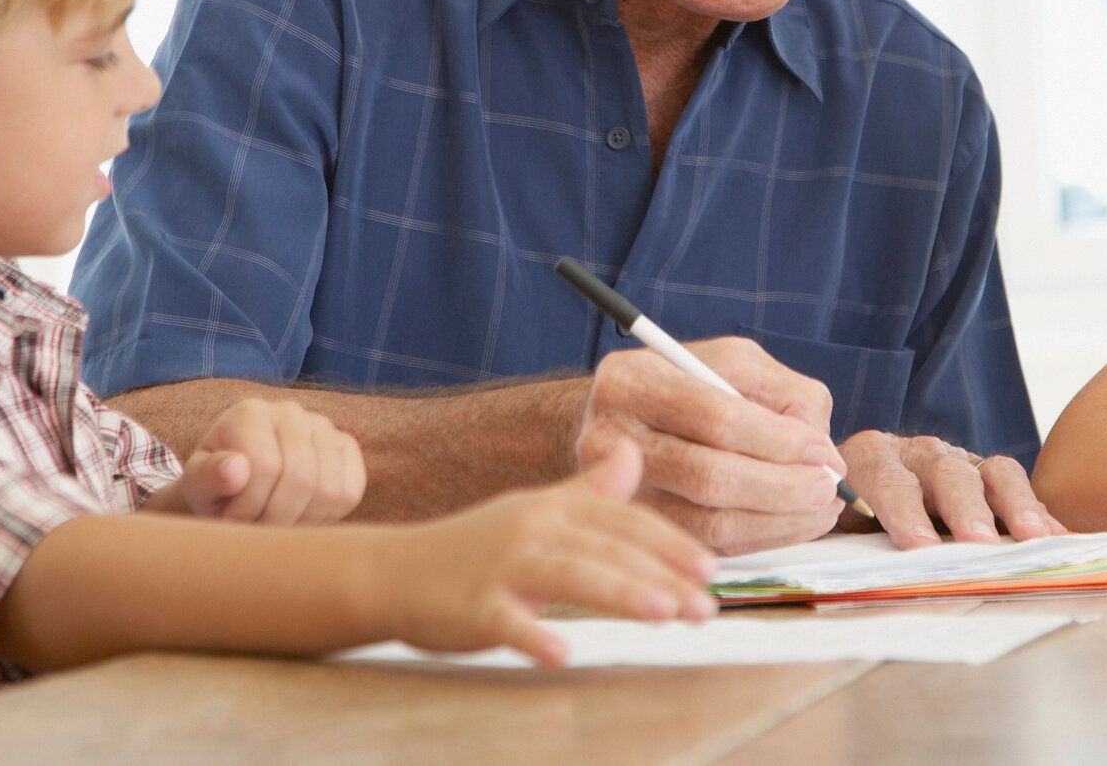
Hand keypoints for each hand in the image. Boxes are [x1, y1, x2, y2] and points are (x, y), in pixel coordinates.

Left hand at [142, 396, 365, 524]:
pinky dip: (326, 517)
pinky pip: (350, 492)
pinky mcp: (347, 448)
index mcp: (250, 413)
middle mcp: (291, 412)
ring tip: (274, 526)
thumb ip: (208, 476)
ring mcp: (324, 427)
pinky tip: (299, 517)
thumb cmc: (215, 486)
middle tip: (256, 534)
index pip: (265, 466)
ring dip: (300, 522)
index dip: (249, 508)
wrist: (237, 484)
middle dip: (277, 519)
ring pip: (329, 489)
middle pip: (302, 478)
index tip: (231, 525)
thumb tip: (236, 470)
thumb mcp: (198, 484)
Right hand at [379, 442, 716, 665]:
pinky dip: (532, 635)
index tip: (712, 570)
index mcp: (552, 508)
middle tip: (705, 606)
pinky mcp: (471, 606)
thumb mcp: (534, 511)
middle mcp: (532, 529)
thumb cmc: (474, 547)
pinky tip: (562, 653)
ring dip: (619, 591)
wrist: (394, 572)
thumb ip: (587, 492)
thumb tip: (633, 453)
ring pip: (569, 575)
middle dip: (662, 575)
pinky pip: (505, 621)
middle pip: (608, 548)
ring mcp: (500, 567)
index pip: (623, 521)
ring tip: (664, 613)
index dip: (670, 543)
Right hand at [575, 337, 845, 554]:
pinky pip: (709, 548)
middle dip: (782, 487)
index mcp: (632, 382)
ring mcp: (617, 495)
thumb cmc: (689, 385)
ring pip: (708, 523)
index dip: (778, 440)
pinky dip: (761, 539)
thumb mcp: (737, 366)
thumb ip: (788, 398)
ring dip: (779, 522)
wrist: (623, 419)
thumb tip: (826, 457)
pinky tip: (792, 523)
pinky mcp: (639, 534)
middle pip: (708, 477)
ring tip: (820, 508)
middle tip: (828, 487)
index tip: (821, 450)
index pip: (716, 418)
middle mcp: (609, 439)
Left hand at [838, 432, 1066, 548]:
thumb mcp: (823, 519)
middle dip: (964, 508)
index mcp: (869, 457)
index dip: (904, 512)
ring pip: (991, 473)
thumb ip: (827, 531)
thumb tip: (828, 567)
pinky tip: (1061, 540)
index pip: (887, 480)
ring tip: (1034, 538)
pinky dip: (1040, 515)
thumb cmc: (839, 512)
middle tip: (978, 543)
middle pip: (946, 472)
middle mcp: (918, 453)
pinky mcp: (988, 480)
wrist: (852, 485)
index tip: (920, 547)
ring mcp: (958, 462)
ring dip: (1014, 505)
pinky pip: (1019, 491)